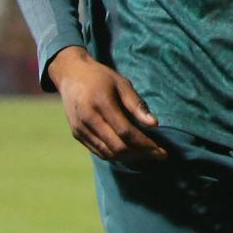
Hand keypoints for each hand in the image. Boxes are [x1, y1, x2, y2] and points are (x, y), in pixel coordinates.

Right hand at [46, 46, 166, 164]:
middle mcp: (88, 120)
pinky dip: (115, 154)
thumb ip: (137, 105)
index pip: (126, 132)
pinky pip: (98, 151)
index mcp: (101, 105)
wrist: (71, 75)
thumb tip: (154, 124)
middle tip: (158, 154)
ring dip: (129, 157)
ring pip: (107, 153)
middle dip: (140, 153)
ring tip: (147, 154)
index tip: (162, 151)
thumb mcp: (123, 84)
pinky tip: (130, 151)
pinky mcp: (77, 134)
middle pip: (117, 147)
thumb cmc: (101, 77)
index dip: (145, 144)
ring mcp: (80, 129)